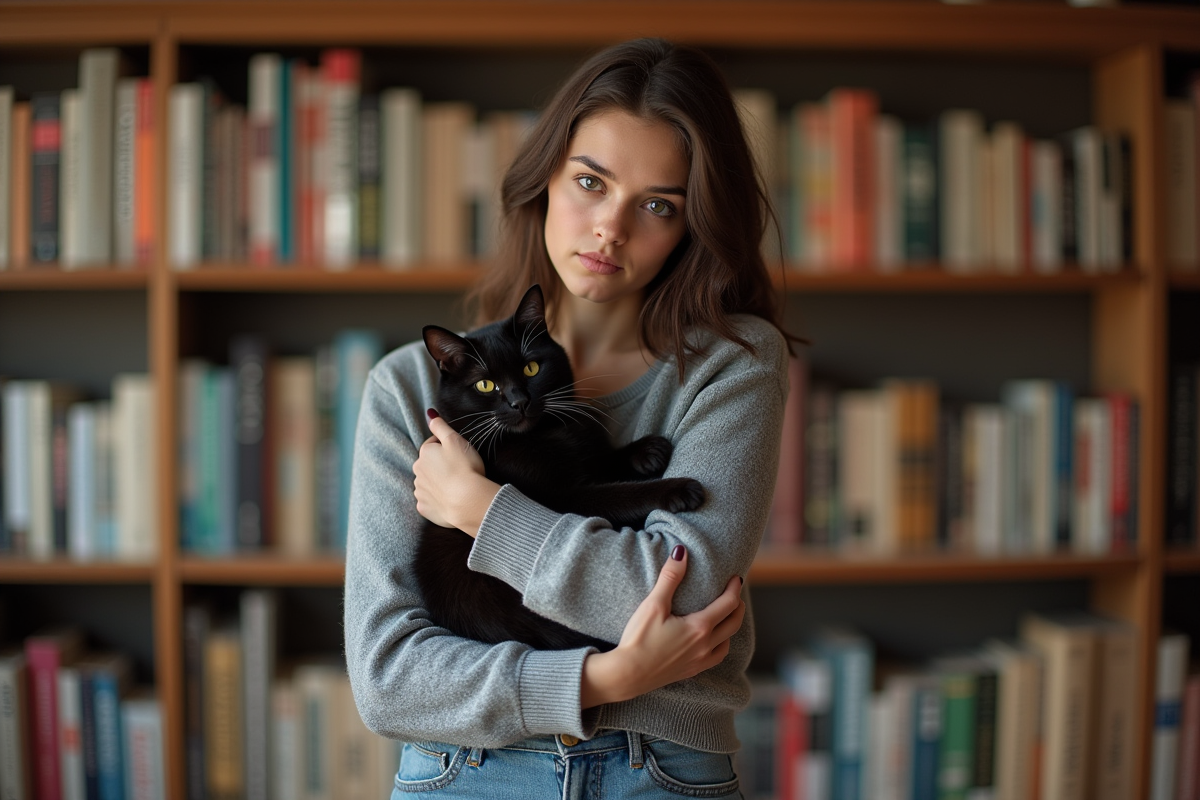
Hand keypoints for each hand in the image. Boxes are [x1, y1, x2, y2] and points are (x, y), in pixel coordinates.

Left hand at [412, 409, 498, 535]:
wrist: (468, 501)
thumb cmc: (464, 467)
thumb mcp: (455, 440)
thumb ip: (440, 426)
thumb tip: (430, 413)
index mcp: (424, 454)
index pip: (433, 444)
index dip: (447, 447)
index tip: (459, 454)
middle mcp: (417, 472)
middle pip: (429, 464)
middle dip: (441, 466)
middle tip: (460, 470)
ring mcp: (420, 491)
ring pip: (429, 483)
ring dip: (439, 483)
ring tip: (456, 486)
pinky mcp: (425, 508)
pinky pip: (430, 501)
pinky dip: (438, 500)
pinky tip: (450, 499)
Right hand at [580, 546, 744, 707]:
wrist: (628, 674)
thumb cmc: (639, 639)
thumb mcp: (654, 605)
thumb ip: (670, 577)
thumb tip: (682, 552)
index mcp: (700, 627)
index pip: (728, 604)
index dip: (734, 589)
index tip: (736, 578)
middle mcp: (705, 645)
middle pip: (733, 623)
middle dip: (738, 606)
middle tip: (735, 593)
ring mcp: (700, 661)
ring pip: (727, 642)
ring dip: (731, 626)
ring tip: (726, 615)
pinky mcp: (691, 671)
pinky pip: (716, 658)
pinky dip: (721, 645)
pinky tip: (712, 642)